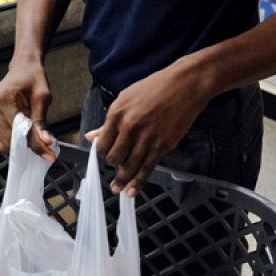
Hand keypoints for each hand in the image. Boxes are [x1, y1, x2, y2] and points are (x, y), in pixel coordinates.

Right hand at [0, 57, 55, 160]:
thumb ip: (41, 121)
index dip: (34, 145)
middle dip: (27, 146)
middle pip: (9, 140)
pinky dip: (14, 139)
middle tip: (46, 149)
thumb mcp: (43, 97)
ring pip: (3, 141)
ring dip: (20, 144)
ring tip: (35, 139)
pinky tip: (25, 133)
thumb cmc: (34, 77)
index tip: (49, 155)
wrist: (23, 66)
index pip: (18, 131)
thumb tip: (46, 143)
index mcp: (4, 99)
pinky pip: (0, 136)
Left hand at [86, 63, 210, 197]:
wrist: (184, 85)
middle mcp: (130, 127)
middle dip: (113, 165)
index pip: (103, 143)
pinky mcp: (163, 145)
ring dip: (123, 180)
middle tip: (114, 169)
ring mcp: (147, 138)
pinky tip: (133, 190)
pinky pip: (148, 167)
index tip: (105, 157)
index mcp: (117, 113)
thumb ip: (109, 122)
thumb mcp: (126, 98)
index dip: (102, 153)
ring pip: (130, 166)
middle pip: (114, 157)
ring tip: (118, 189)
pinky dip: (139, 181)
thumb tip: (91, 137)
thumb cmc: (155, 88)